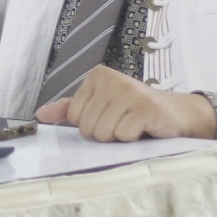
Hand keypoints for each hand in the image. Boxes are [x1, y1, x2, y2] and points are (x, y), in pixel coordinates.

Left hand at [34, 65, 216, 141]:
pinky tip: (144, 128)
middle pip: (88, 127)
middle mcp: (111, 79)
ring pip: (104, 133)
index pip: (75, 117)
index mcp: (96, 77)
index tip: (111, 117)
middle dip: (106, 133)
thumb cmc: (134, 111)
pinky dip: (133, 139)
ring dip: (120, 137)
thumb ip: (70, 109)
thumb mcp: (101, 106)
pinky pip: (123, 135)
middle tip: (124, 123)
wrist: (175, 114)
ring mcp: (129, 91)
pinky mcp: (146, 107)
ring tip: (133, 126)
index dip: (93, 125)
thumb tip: (41, 114)